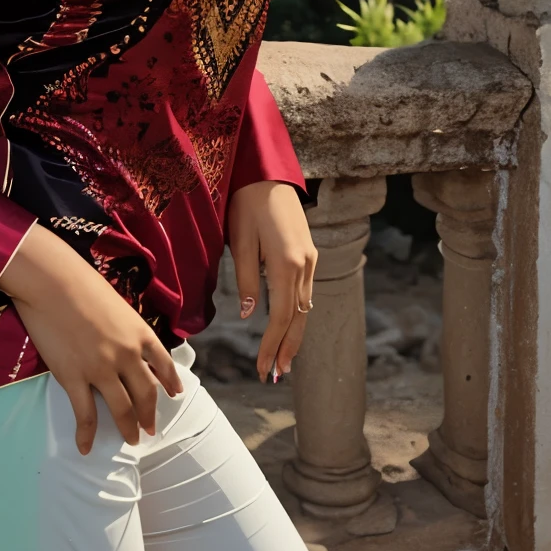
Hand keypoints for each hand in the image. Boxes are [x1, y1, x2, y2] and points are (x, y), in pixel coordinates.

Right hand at [0, 222, 182, 454]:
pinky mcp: (74, 377)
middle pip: (145, 393)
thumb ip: (123, 325)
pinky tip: (86, 447)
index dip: (170, 382)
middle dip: (150, 414)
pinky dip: (87, 434)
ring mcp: (101, 369)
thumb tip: (121, 337)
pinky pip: (85, 414)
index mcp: (140, 332)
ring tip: (132, 440)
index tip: (174, 395)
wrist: (52, 281)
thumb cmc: (80, 282)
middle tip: (150, 429)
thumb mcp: (115, 303)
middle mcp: (127, 355)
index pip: (163, 364)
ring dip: (129, 428)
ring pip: (122, 409)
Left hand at [227, 180, 317, 383]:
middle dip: (287, 349)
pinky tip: (289, 327)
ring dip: (294, 336)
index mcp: (286, 264)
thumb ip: (247, 280)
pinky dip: (297, 315)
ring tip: (283, 361)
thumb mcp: (240, 242)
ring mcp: (310, 259)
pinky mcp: (309, 253)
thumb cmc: (246, 204)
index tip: (263, 368)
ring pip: (305, 307)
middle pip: (298, 318)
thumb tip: (251, 315)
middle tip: (275, 376)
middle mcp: (304, 265)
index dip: (271, 345)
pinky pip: (304, 292)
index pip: (281, 317)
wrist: (267, 173)